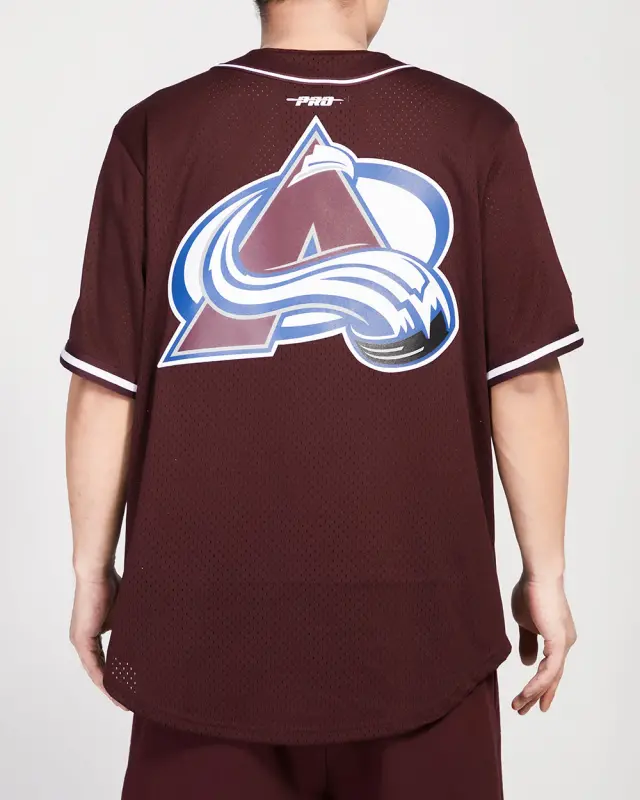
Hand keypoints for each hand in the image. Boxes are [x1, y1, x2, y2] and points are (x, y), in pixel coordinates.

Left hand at [69, 569, 126, 709]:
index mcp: (92, 634)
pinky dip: (102, 677)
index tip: (128, 689)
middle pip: (98, 669)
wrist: (97, 572)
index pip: (103, 661)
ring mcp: (80, 640)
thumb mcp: (123, 613)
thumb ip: (128, 627)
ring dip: (107, 686)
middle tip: (127, 701)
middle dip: (112, 686)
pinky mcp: (82, 638)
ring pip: (95, 670)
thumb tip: (146, 636)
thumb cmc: (111, 585)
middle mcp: (83, 640)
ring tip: (121, 700)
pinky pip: (93, 664)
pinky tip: (112, 688)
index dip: (115, 676)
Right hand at [511, 574, 576, 714]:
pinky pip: (549, 670)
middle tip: (522, 710)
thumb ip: (527, 643)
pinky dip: (537, 684)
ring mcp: (563, 644)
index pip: (550, 669)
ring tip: (518, 705)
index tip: (530, 701)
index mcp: (558, 639)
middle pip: (552, 678)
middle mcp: (565, 644)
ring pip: (550, 678)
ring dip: (533, 693)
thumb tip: (526, 663)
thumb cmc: (530, 592)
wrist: (537, 575)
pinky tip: (526, 693)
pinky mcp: (559, 642)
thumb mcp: (525, 623)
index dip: (541, 687)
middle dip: (537, 696)